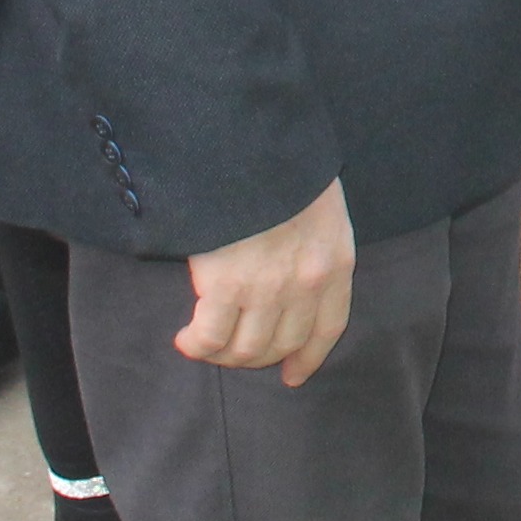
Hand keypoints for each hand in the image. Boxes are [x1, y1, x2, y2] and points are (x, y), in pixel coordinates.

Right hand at [176, 177, 355, 383]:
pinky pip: (211, 338)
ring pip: (246, 350)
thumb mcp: (320, 204)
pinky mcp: (227, 288)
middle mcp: (307, 284)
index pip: (328, 327)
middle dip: (257, 356)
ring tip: (204, 343)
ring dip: (222, 354)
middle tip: (233, 349)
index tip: (294, 375)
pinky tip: (185, 338)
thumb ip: (313, 242)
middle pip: (283, 344)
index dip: (309, 357)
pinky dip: (196, 345)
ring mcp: (268, 289)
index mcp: (335, 261)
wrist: (253, 145)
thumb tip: (293, 274)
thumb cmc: (284, 167)